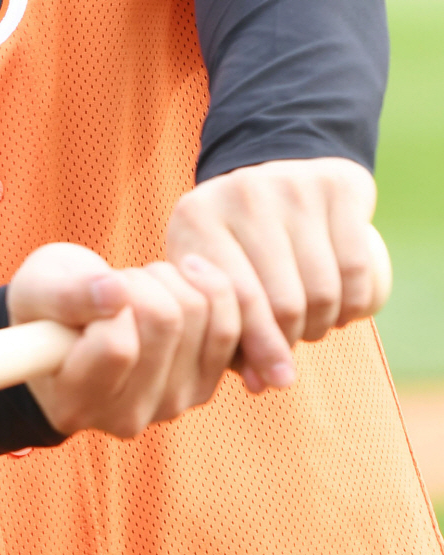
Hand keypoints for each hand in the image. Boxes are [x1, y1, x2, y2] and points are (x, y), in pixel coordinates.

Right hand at [6, 241, 238, 438]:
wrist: (70, 330)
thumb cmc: (44, 309)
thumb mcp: (33, 290)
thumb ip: (64, 296)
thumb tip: (114, 292)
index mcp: (75, 401)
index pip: (117, 345)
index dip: (108, 298)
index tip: (91, 291)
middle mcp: (127, 416)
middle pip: (165, 321)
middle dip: (139, 281)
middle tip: (114, 283)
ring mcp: (170, 405)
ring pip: (199, 315)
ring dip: (169, 281)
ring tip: (137, 287)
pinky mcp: (202, 387)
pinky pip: (230, 325)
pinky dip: (207, 287)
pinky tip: (178, 279)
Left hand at [165, 157, 379, 393]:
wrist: (273, 169)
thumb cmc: (234, 239)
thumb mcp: (212, 271)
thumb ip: (224, 328)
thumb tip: (261, 385)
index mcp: (197, 218)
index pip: (236, 300)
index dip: (261, 348)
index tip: (277, 379)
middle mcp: (241, 195)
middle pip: (283, 300)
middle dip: (295, 339)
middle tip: (295, 343)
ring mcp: (289, 184)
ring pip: (323, 287)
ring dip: (326, 324)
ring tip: (316, 326)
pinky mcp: (335, 185)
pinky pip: (357, 264)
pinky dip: (357, 302)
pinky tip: (345, 310)